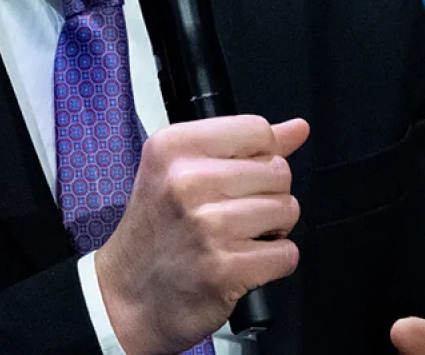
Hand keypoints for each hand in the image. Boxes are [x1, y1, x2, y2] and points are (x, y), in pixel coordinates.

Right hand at [97, 115, 308, 354]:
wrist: (127, 295)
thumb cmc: (156, 232)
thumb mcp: (180, 172)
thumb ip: (242, 146)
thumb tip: (298, 128)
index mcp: (173, 148)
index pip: (258, 130)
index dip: (261, 155)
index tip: (239, 176)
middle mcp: (187, 181)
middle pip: (278, 171)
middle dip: (269, 195)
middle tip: (234, 213)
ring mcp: (207, 226)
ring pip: (287, 210)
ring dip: (273, 229)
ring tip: (238, 237)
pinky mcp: (225, 268)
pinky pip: (287, 254)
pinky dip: (273, 262)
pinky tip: (242, 261)